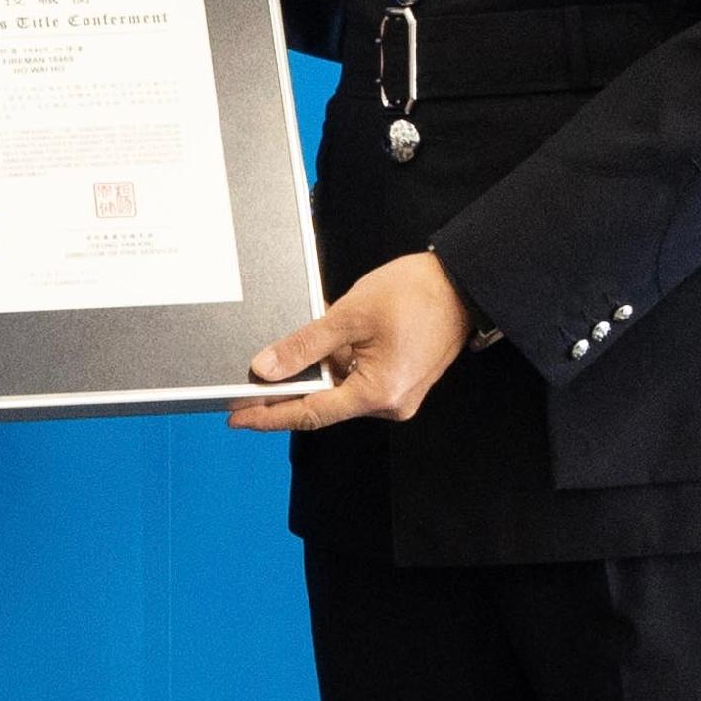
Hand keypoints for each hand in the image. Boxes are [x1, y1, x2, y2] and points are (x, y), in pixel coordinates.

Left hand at [229, 254, 475, 431]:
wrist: (462, 283)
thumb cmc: (415, 293)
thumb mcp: (349, 315)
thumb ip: (305, 345)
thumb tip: (266, 369)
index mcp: (379, 393)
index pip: (312, 414)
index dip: (271, 416)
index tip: (239, 417)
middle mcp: (391, 404)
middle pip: (326, 403)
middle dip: (289, 391)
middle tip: (249, 383)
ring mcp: (398, 394)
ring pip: (341, 389)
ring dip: (316, 372)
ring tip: (293, 350)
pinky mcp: (402, 380)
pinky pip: (359, 378)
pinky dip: (337, 364)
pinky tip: (325, 344)